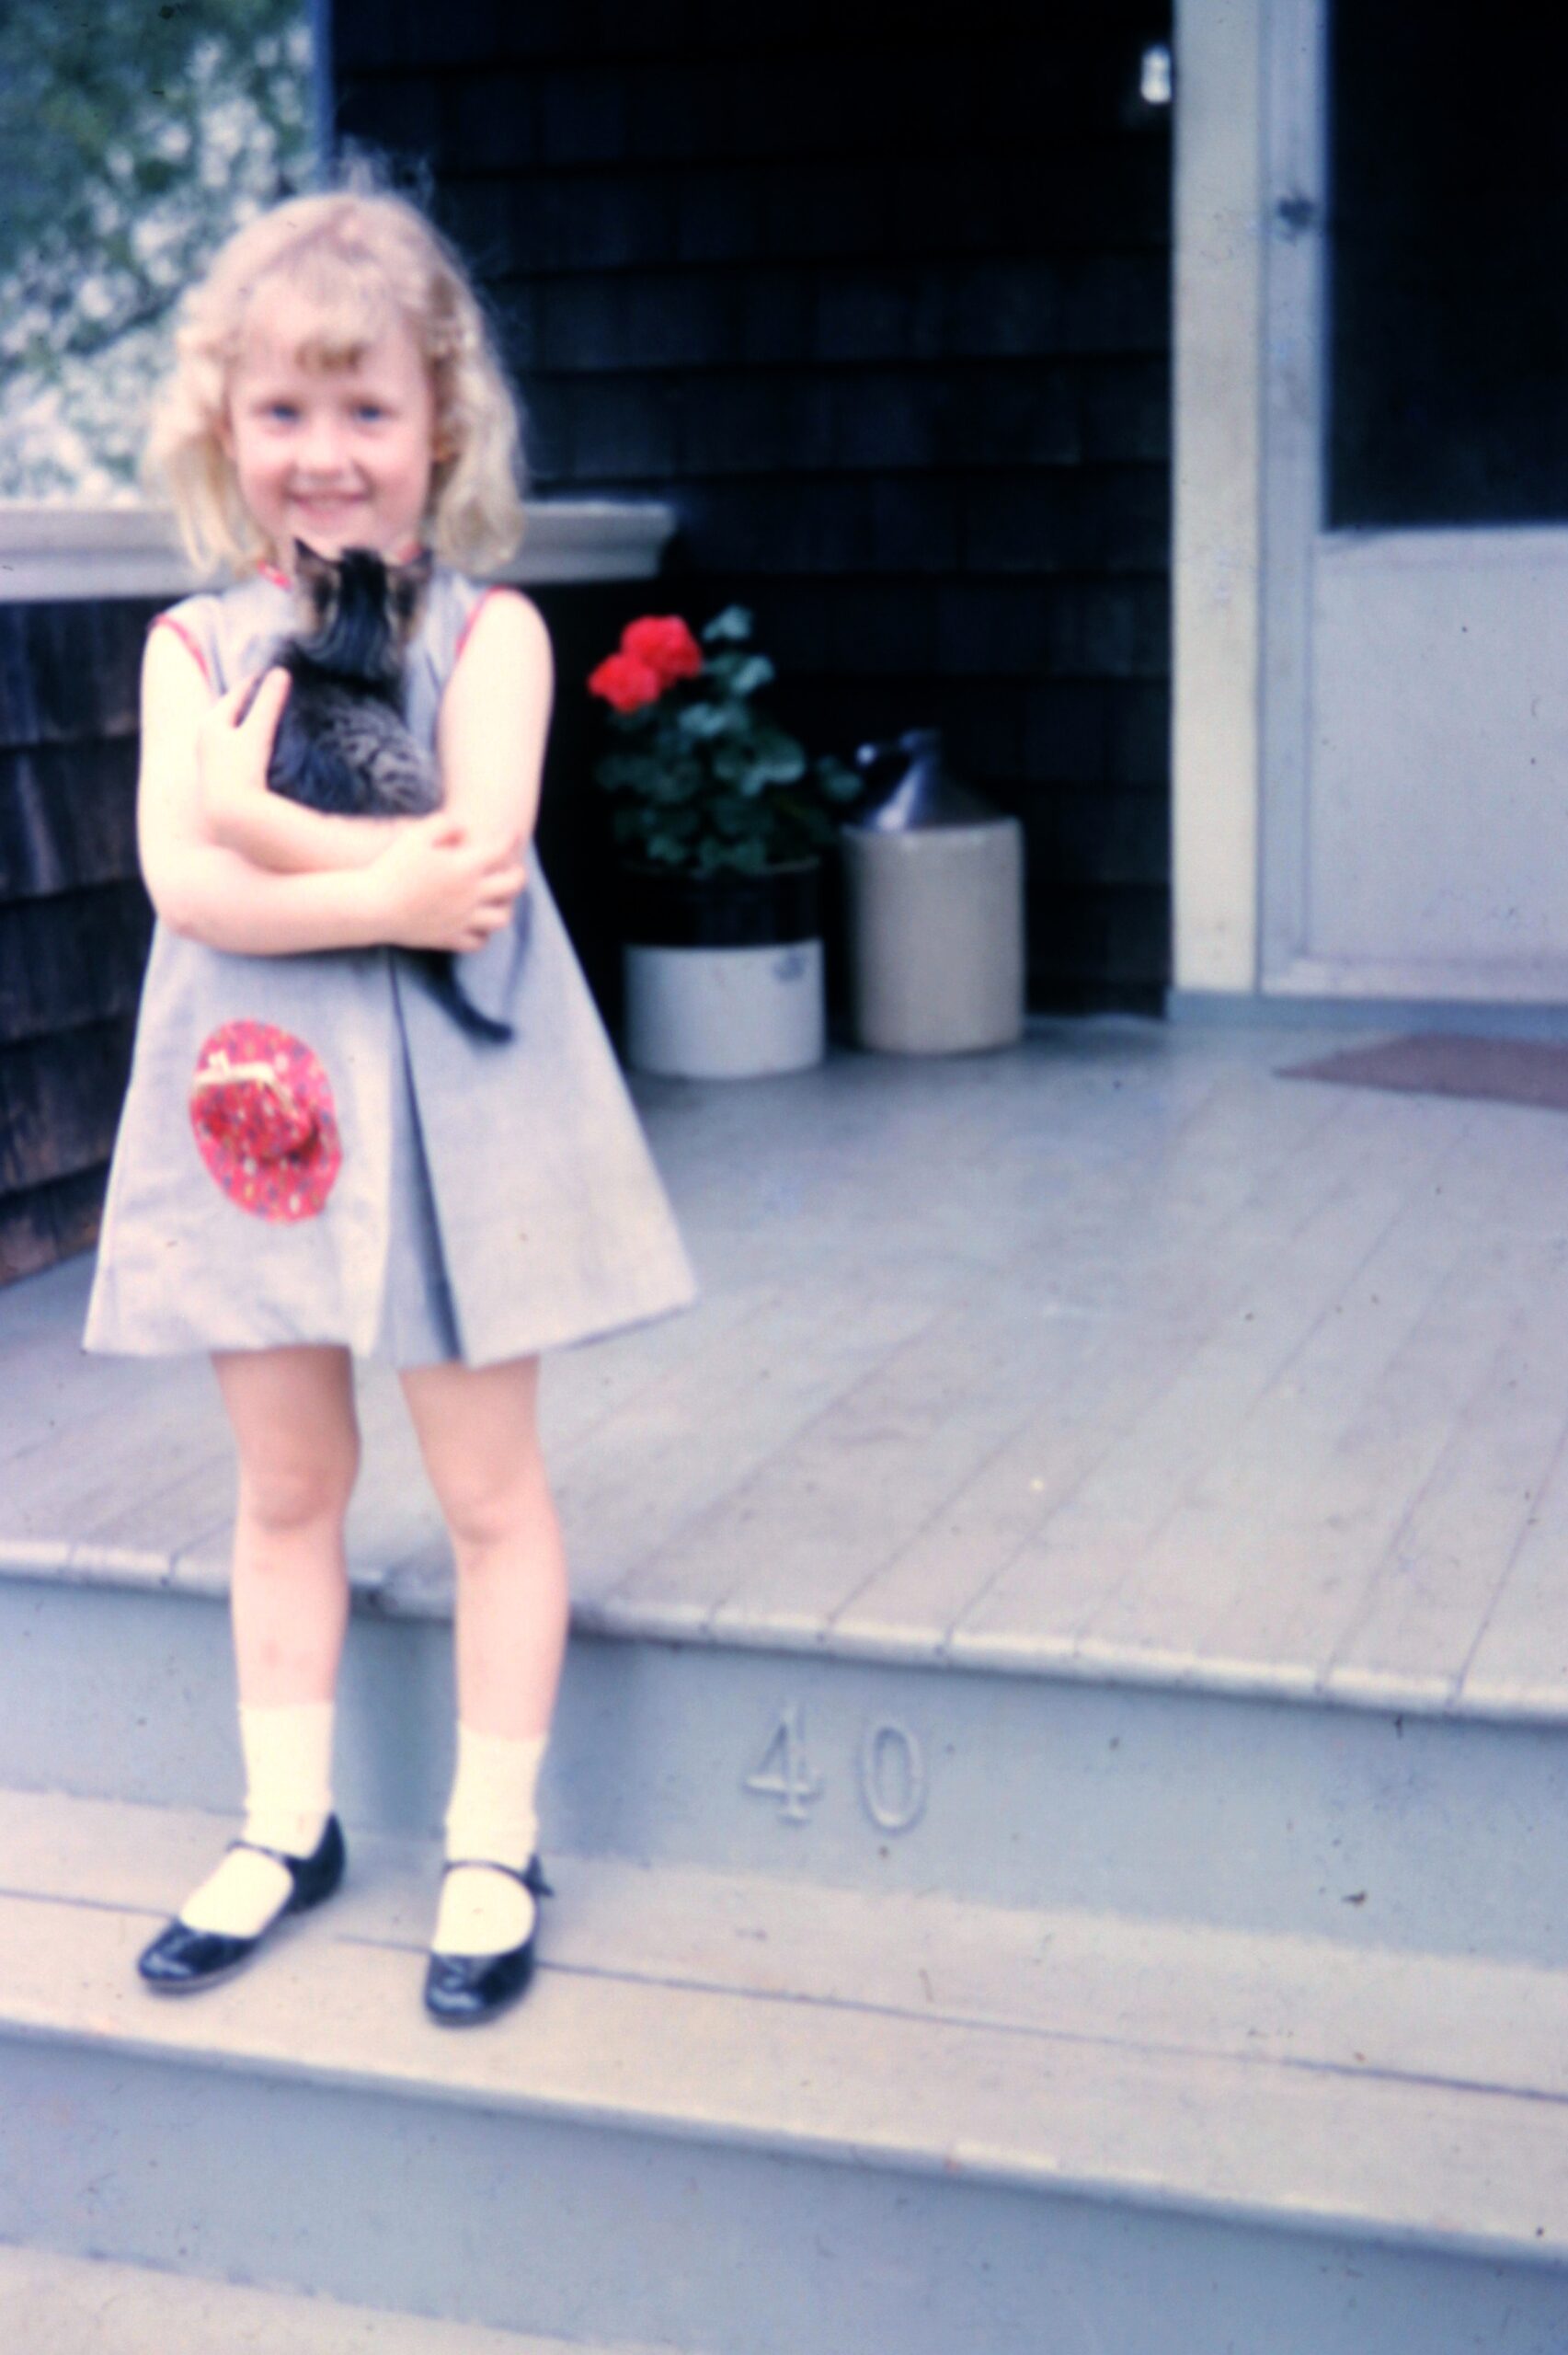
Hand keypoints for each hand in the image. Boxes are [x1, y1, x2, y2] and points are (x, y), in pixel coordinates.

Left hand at [198, 668, 290, 852]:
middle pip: (231, 714)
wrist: (230, 818)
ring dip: (249, 725)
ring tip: (269, 719)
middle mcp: (206, 740)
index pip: (236, 695)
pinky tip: (262, 750)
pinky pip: (237, 752)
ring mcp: (212, 761)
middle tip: (271, 692)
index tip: (272, 672)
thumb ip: (269, 703)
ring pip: (233, 734)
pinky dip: (249, 745)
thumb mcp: (258, 733)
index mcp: (211, 723)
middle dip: (251, 703)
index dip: (255, 683)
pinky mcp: (221, 780)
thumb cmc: (242, 771)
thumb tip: (282, 672)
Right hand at [366, 815, 527, 951]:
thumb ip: (445, 824)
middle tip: (513, 868)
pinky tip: (475, 923)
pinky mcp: (451, 939)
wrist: (372, 906)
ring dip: (505, 906)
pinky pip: (480, 941)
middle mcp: (472, 894)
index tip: (512, 835)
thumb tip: (465, 831)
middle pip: (514, 885)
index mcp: (465, 866)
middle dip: (518, 873)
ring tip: (497, 899)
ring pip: (502, 918)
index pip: (503, 849)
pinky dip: (483, 933)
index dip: (511, 838)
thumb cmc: (391, 867)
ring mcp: (464, 919)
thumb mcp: (416, 836)